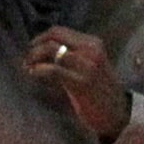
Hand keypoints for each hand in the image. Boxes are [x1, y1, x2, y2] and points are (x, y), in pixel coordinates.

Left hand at [26, 26, 130, 142]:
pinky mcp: (81, 81)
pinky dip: (38, 69)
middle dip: (35, 46)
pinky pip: (53, 69)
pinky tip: (33, 74)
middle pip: (53, 36)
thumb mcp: (87, 66)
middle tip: (26, 60)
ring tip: (27, 68)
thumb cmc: (97, 91)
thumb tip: (42, 50)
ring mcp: (87, 64)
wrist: (116, 113)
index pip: (59, 31)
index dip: (40, 39)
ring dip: (33, 57)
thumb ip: (70, 55)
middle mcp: (90, 49)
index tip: (30, 50)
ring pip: (51, 49)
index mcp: (92, 43)